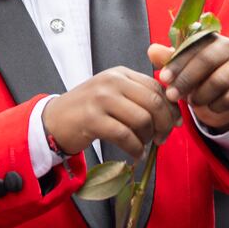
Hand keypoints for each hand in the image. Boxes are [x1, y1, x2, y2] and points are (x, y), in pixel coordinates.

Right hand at [41, 67, 179, 159]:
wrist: (54, 121)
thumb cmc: (88, 110)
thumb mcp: (114, 94)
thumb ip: (138, 97)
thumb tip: (172, 112)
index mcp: (121, 73)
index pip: (156, 86)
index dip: (170, 107)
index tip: (175, 123)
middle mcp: (112, 81)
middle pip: (153, 102)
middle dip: (164, 124)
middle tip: (162, 139)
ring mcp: (101, 99)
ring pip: (142, 119)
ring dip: (148, 138)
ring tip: (143, 146)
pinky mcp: (92, 119)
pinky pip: (125, 135)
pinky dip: (135, 148)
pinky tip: (135, 154)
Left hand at [146, 37, 228, 131]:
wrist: (220, 96)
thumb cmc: (196, 76)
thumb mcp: (180, 67)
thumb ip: (167, 59)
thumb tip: (152, 50)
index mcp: (210, 38)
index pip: (193, 46)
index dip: (177, 63)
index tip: (164, 78)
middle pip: (206, 61)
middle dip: (186, 80)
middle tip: (172, 95)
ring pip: (218, 82)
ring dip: (200, 95)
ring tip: (192, 100)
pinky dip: (214, 106)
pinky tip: (208, 105)